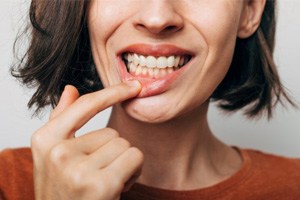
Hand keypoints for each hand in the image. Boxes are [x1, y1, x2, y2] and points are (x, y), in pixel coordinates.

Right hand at [31, 81, 143, 199]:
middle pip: (111, 132)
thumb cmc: (63, 190)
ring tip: (106, 182)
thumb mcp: (54, 155)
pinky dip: (133, 172)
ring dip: (123, 163)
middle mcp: (57, 152)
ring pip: (124, 145)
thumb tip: (70, 89)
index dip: (112, 93)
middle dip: (113, 153)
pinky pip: (134, 158)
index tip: (132, 86)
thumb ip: (61, 120)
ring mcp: (77, 169)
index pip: (85, 105)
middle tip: (98, 174)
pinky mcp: (100, 184)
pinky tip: (117, 187)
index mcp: (44, 140)